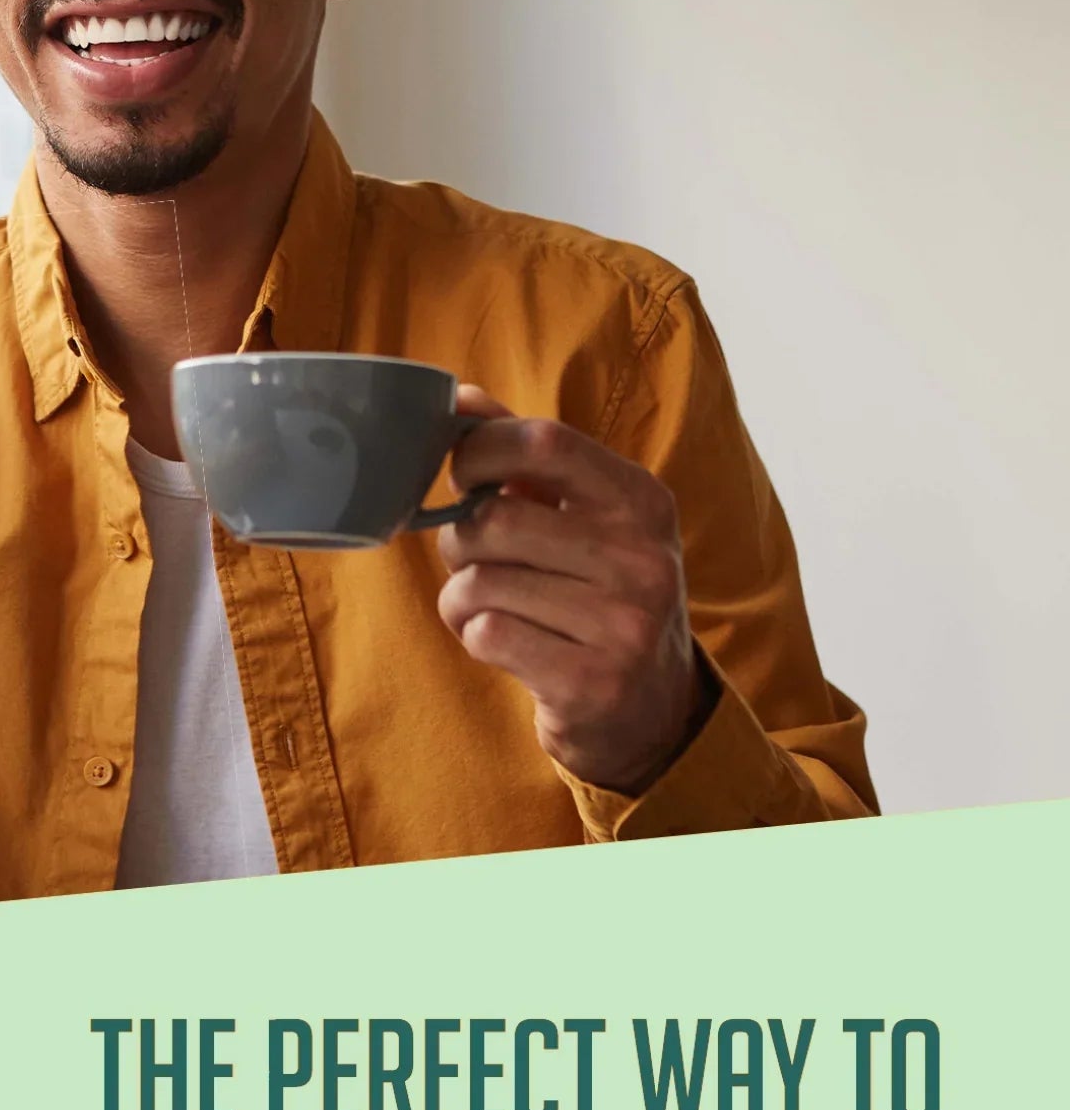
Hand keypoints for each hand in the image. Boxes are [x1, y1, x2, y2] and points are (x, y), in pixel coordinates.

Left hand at [436, 387, 709, 794]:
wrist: (650, 711)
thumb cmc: (597, 596)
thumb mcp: (583, 519)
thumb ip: (524, 458)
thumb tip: (461, 398)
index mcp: (642, 500)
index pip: (544, 441)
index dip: (480, 450)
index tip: (462, 475)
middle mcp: (643, 557)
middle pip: (495, 518)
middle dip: (460, 539)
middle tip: (474, 560)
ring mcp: (624, 624)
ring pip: (480, 582)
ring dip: (461, 597)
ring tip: (492, 609)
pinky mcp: (592, 683)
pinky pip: (486, 634)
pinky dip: (474, 637)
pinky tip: (506, 644)